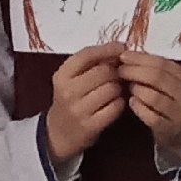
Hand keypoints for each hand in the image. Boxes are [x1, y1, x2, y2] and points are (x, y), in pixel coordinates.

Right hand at [45, 44, 126, 168]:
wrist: (59, 133)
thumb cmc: (69, 99)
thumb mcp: (69, 78)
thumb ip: (90, 63)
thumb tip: (118, 48)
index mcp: (62, 75)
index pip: (87, 54)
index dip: (107, 49)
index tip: (121, 47)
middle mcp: (68, 91)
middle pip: (103, 71)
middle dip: (115, 71)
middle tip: (117, 75)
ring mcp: (79, 109)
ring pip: (112, 89)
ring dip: (118, 88)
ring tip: (114, 90)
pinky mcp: (91, 125)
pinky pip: (116, 107)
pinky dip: (119, 103)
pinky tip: (114, 103)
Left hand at [119, 53, 180, 162]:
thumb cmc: (171, 101)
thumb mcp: (170, 83)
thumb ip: (154, 68)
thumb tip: (129, 55)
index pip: (162, 63)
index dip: (140, 58)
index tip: (123, 56)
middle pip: (157, 77)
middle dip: (134, 71)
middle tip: (120, 71)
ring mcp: (179, 115)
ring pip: (152, 96)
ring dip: (136, 89)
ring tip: (129, 87)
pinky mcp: (168, 129)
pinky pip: (149, 115)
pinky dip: (137, 106)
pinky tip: (132, 102)